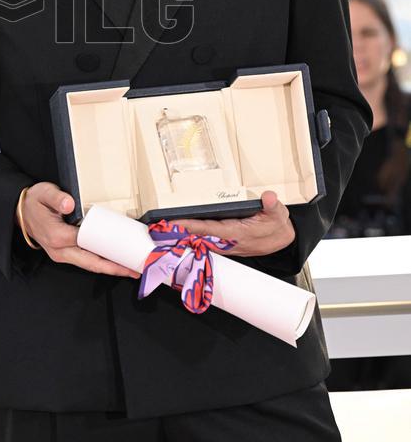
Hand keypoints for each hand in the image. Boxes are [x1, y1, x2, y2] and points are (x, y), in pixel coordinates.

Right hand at [20, 182, 138, 277]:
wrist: (21, 212)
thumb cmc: (34, 202)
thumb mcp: (44, 193)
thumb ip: (57, 197)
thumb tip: (70, 204)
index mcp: (56, 236)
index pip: (86, 243)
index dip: (106, 248)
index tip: (123, 249)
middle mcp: (59, 250)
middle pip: (91, 263)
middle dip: (114, 268)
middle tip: (135, 270)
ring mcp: (61, 254)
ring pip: (89, 265)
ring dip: (109, 268)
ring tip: (129, 269)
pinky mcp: (65, 254)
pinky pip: (85, 261)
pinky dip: (101, 263)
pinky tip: (113, 261)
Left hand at [173, 190, 295, 257]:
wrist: (282, 240)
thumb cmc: (276, 225)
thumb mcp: (278, 214)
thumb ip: (272, 206)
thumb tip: (268, 197)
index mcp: (238, 233)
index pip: (209, 230)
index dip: (191, 227)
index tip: (174, 223)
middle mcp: (228, 241)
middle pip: (198, 237)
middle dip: (179, 233)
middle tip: (158, 227)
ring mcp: (225, 244)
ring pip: (199, 241)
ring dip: (182, 236)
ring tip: (162, 229)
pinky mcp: (224, 244)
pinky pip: (204, 241)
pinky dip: (191, 237)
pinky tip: (179, 232)